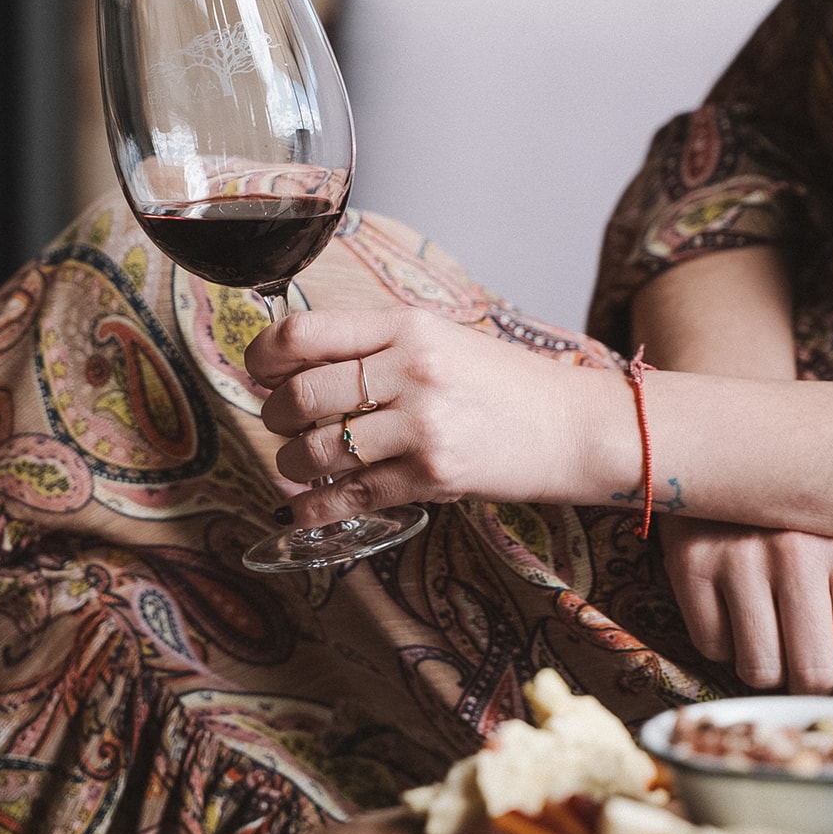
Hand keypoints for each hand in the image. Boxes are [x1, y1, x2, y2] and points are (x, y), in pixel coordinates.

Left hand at [245, 307, 626, 526]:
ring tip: (297, 464)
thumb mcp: (441, 339)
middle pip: (301, 395)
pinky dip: (315, 505)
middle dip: (274, 416)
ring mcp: (422, 424)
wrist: (574, 425)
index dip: (263, 355)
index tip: (258, 370)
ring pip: (317, 449)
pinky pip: (351, 494)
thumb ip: (376, 345)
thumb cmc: (504, 384)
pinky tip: (306, 507)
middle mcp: (410, 370)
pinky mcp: (433, 475)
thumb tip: (299, 361)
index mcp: (406, 326)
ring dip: (290, 463)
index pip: (304, 333)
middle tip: (280, 424)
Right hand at [660, 515, 832, 698]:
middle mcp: (795, 553)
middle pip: (810, 676)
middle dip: (810, 686)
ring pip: (757, 670)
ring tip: (769, 629)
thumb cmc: (805, 516)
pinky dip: (724, 641)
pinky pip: (710, 646)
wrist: (727, 451)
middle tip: (807, 667)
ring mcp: (736, 557)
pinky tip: (732, 606)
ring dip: (765, 665)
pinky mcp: (688, 562)